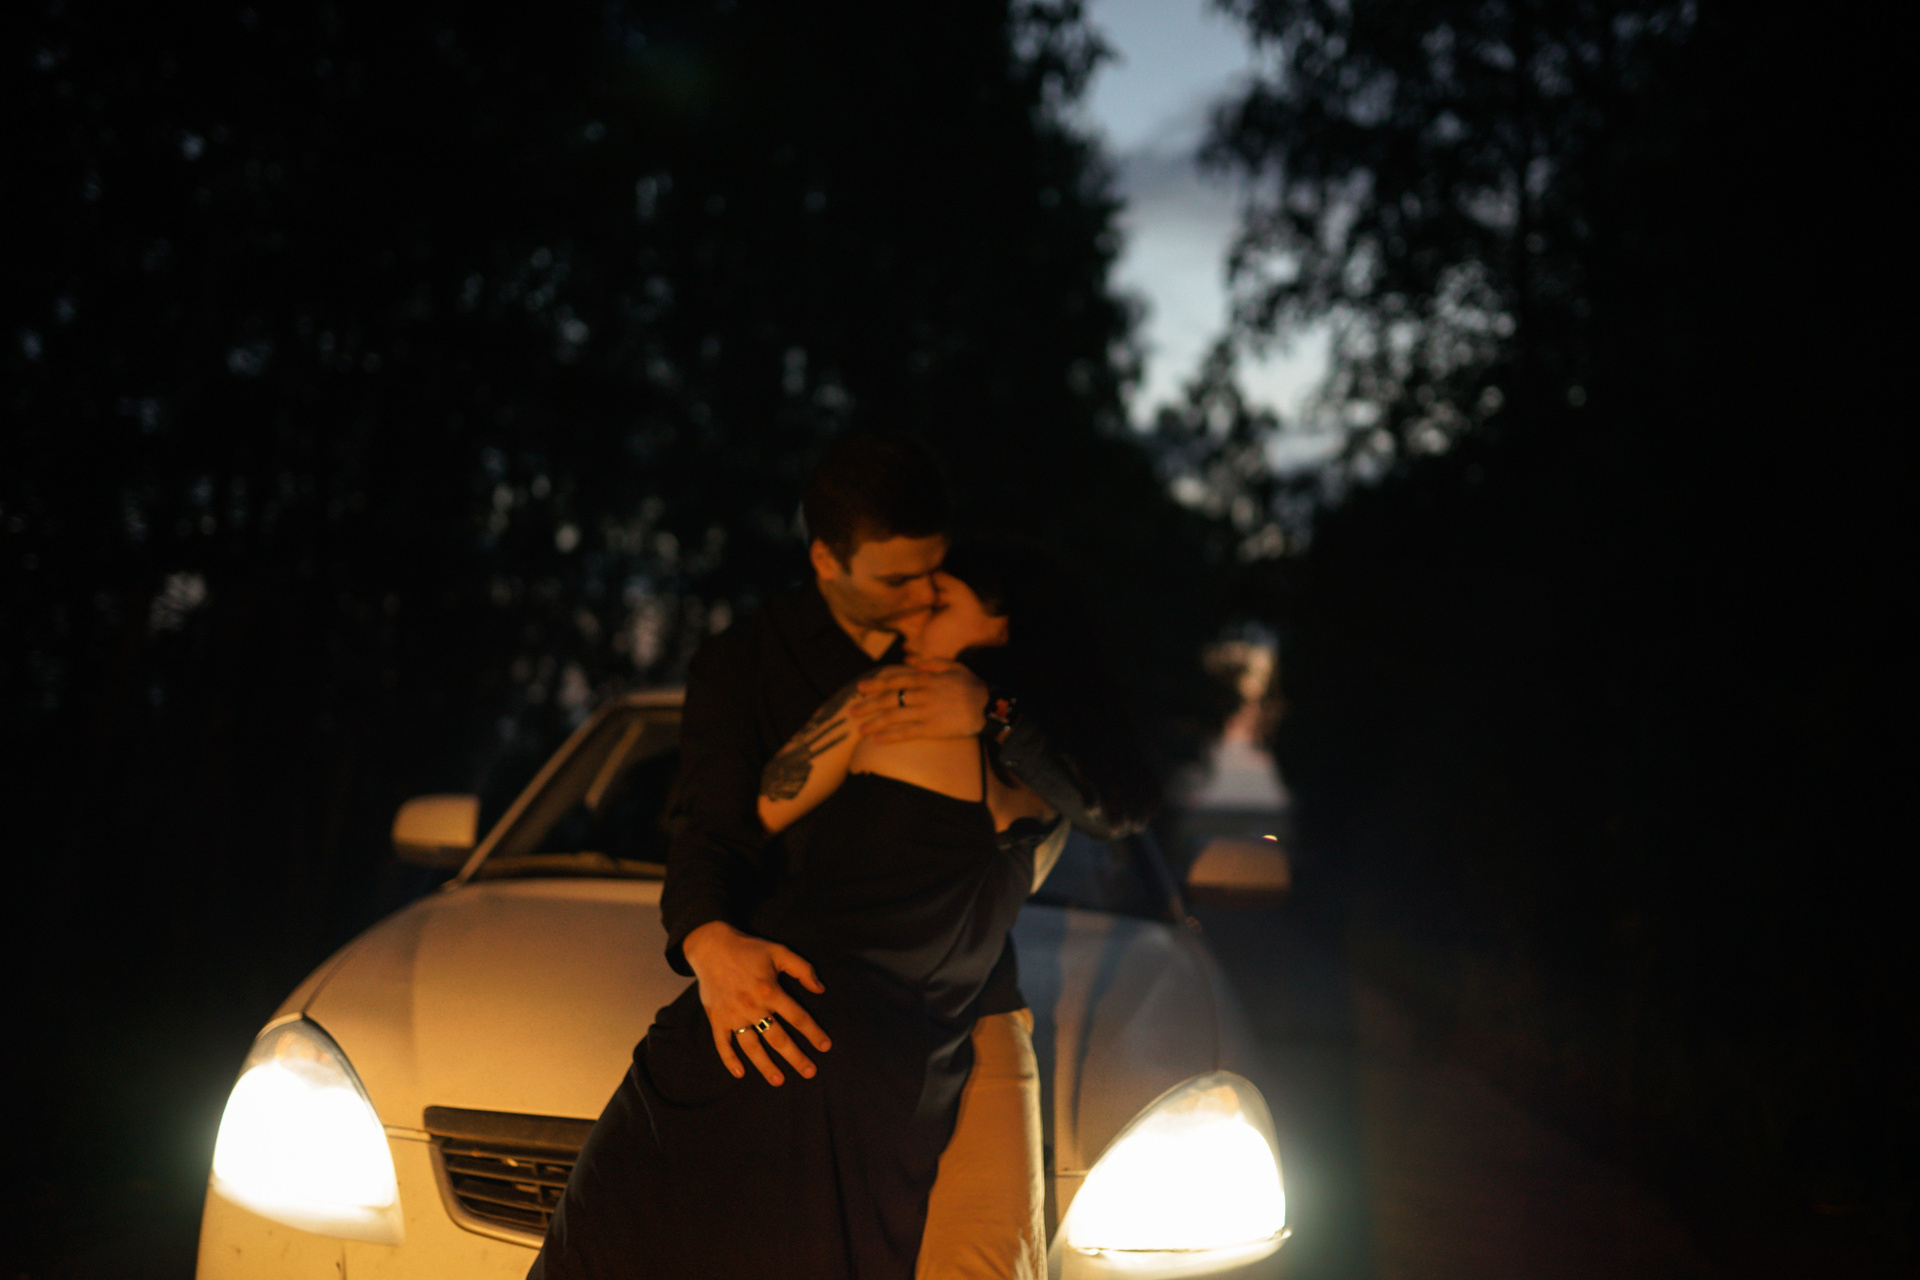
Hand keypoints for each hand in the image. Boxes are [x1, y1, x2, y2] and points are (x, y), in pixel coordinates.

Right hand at [682, 921, 830, 1084]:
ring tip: (779, 1080)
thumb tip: (820, 989)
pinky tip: (740, 1073)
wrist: (711, 946)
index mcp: (769, 990)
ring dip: (765, 1065)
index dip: (813, 1033)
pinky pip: (722, 1043)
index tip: (825, 1046)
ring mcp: (733, 1015)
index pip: (797, 1017)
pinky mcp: (717, 1018)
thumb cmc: (749, 949)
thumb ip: (803, 969)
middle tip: (809, 1072)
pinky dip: (729, 1059)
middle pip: (777, 1038)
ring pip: (751, 1046)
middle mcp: (752, 1007)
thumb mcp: (780, 951)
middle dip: (795, 1057)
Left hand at [849, 658, 987, 743]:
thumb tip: (912, 661)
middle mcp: (923, 694)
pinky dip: (890, 736)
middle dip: (868, 705)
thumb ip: (932, 662)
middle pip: (890, 699)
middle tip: (851, 711)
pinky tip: (877, 740)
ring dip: (874, 722)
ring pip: (894, 717)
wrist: (989, 708)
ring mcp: (926, 712)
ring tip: (859, 729)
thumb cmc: (971, 686)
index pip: (895, 680)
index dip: (875, 684)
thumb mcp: (954, 666)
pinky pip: (907, 733)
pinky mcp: (932, 729)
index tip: (860, 688)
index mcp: (926, 678)